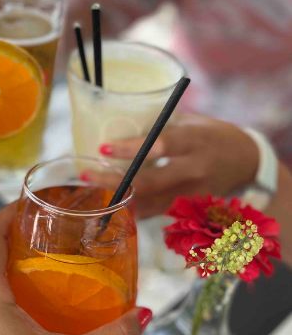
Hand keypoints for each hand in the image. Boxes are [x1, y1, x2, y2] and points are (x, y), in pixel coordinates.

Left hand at [88, 114, 258, 218]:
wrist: (247, 161)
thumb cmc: (212, 135)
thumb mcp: (192, 123)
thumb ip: (161, 127)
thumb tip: (119, 124)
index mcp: (195, 141)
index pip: (160, 145)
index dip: (130, 149)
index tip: (103, 148)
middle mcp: (194, 170)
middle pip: (149, 181)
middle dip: (114, 180)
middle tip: (87, 174)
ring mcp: (193, 193)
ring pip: (150, 203)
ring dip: (119, 198)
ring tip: (92, 189)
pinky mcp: (190, 208)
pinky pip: (156, 211)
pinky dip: (134, 209)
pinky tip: (113, 203)